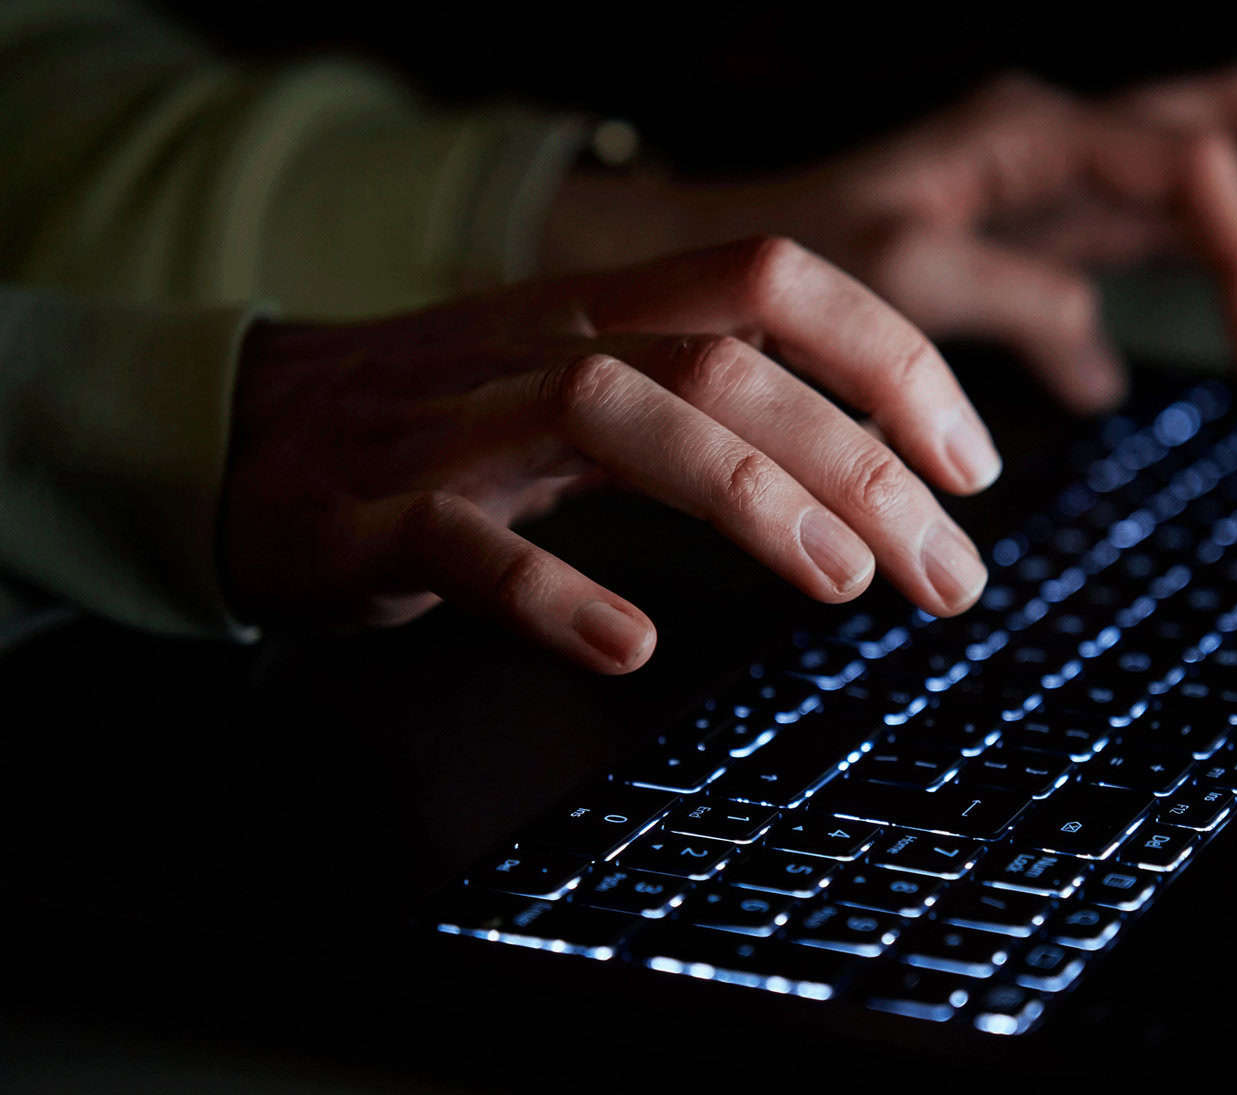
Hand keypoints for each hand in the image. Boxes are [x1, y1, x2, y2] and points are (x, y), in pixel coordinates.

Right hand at [223, 237, 998, 673]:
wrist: (238, 440)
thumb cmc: (445, 428)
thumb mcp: (589, 385)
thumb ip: (712, 411)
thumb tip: (874, 478)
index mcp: (606, 309)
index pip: (773, 282)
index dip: (890, 359)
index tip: (970, 465)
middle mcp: (544, 346)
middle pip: (726, 363)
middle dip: (862, 466)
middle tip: (950, 575)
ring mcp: (458, 428)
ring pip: (616, 415)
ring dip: (750, 497)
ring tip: (844, 584)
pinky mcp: (376, 518)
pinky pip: (469, 543)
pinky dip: (555, 591)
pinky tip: (631, 642)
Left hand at [542, 67, 1236, 410]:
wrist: (731, 264)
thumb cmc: (791, 262)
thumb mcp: (901, 280)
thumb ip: (1014, 302)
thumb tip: (1102, 359)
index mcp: (1035, 132)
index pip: (1191, 162)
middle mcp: (1063, 138)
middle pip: (1235, 119)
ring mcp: (1063, 181)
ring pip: (1212, 164)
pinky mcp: (1053, 232)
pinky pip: (1154, 239)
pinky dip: (1205, 283)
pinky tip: (1229, 345)